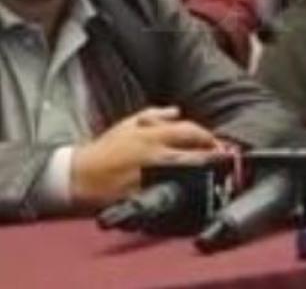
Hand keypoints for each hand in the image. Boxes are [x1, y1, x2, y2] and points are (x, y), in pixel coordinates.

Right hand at [70, 107, 220, 208]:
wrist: (79, 175)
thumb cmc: (105, 149)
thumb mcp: (128, 123)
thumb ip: (155, 115)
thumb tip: (177, 111)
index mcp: (152, 135)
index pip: (190, 131)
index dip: (207, 137)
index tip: (216, 142)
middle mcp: (155, 154)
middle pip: (195, 154)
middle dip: (213, 157)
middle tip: (224, 159)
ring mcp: (152, 176)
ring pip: (188, 174)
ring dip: (204, 173)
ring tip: (215, 174)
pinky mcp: (145, 195)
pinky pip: (171, 193)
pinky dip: (184, 191)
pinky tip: (194, 192)